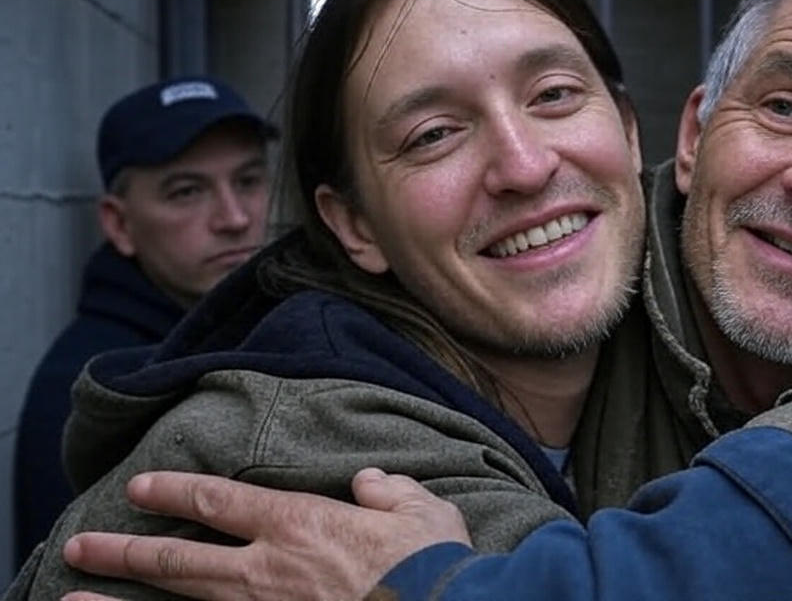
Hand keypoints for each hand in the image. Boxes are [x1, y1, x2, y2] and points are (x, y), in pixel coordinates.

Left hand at [61, 468, 470, 600]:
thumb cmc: (435, 565)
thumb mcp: (422, 510)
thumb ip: (389, 490)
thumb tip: (370, 483)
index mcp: (301, 525)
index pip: (222, 501)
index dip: (177, 491)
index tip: (143, 486)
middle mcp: (268, 569)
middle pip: (181, 558)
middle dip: (125, 549)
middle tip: (80, 547)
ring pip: (183, 600)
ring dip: (127, 598)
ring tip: (75, 599)